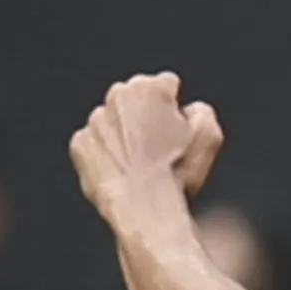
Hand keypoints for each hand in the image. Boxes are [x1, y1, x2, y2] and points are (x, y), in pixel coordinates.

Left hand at [69, 74, 225, 219]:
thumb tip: (190, 109)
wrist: (142, 204)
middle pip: (136, 99)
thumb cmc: (178, 171)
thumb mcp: (210, 137)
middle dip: (146, 116)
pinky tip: (123, 172)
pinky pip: (95, 144)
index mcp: (150, 88)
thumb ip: (203, 112)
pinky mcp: (80, 143)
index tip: (179, 130)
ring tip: (141, 164)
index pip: (167, 84)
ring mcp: (95, 120)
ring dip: (125, 135)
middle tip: (159, 147)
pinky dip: (107, 154)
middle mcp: (118, 96)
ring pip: (114, 121)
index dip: (176, 108)